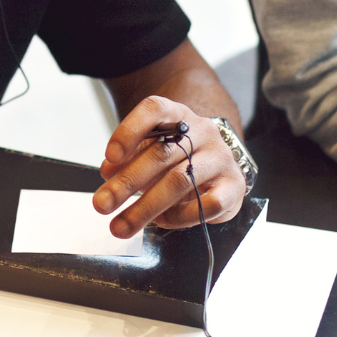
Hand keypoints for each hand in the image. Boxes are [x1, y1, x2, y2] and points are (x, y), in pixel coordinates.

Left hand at [92, 96, 246, 238]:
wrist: (217, 166)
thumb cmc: (178, 157)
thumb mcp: (150, 150)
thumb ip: (128, 158)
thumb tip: (108, 172)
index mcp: (177, 115)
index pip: (154, 111)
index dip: (130, 131)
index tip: (110, 157)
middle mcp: (202, 131)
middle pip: (162, 153)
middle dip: (127, 182)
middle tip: (102, 204)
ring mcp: (220, 157)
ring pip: (180, 181)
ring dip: (145, 207)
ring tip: (121, 225)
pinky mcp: (234, 185)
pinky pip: (206, 205)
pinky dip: (179, 217)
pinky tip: (162, 220)